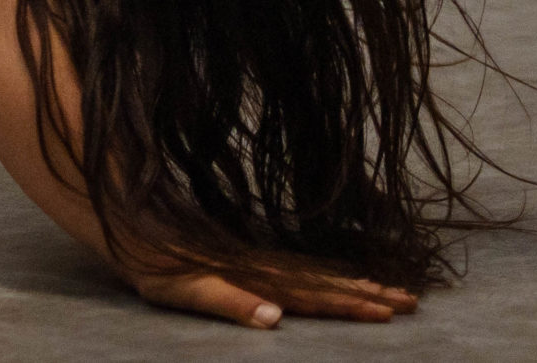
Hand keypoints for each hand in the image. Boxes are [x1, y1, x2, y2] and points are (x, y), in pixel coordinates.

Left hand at [127, 263, 419, 327]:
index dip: (351, 304)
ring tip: (392, 290)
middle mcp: (262, 269)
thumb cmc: (149, 264)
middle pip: (324, 284)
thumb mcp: (179, 289)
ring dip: (355, 283)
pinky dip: (327, 274)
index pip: (313, 297)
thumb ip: (226, 302)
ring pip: (316, 274)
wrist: (125, 219)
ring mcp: (256, 261)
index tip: (389, 310)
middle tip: (411, 301)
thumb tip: (274, 317)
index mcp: (254, 279)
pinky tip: (344, 278)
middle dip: (368, 294)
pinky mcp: (245, 256)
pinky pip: (298, 267)